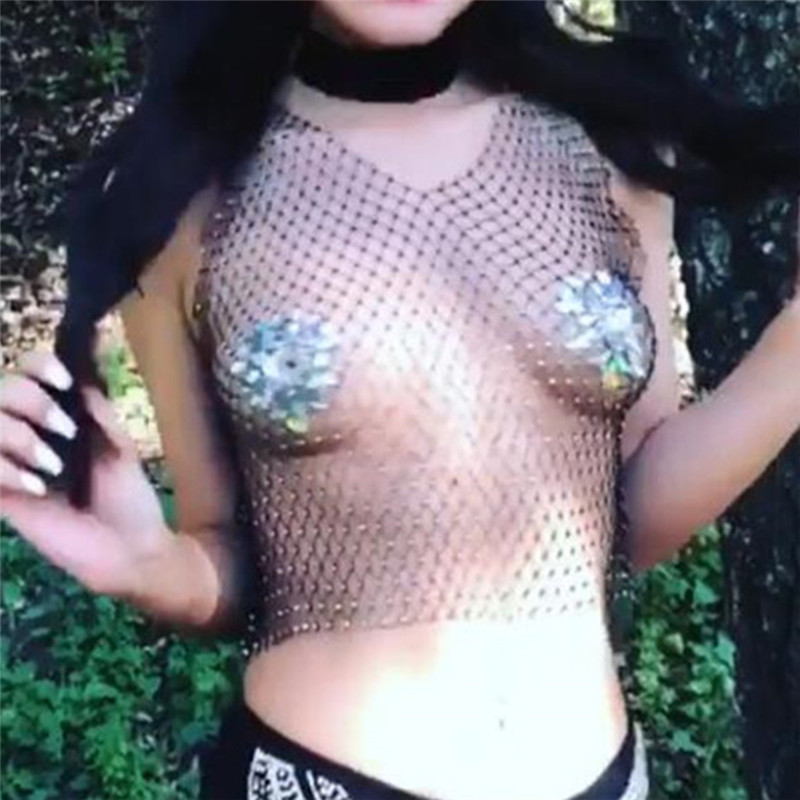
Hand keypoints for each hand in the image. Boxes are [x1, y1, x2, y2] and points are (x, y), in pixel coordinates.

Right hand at [0, 350, 169, 600]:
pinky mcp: (3, 500)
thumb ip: (96, 405)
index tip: (64, 379)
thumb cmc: (127, 497)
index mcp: (55, 419)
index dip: (37, 366)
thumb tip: (89, 354)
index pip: (25, 374)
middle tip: (65, 429)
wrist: (132, 548)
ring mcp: (11, 467)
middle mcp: (26, 436)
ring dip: (15, 435)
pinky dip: (4, 468)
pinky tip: (35, 485)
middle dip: (29, 399)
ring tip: (52, 463)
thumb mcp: (118, 443)